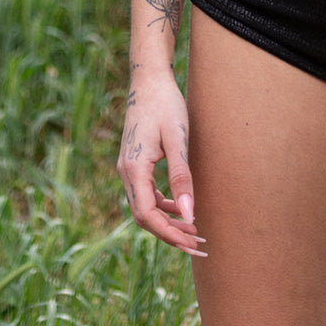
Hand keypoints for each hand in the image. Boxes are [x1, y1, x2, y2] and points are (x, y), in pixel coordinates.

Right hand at [117, 74, 205, 255]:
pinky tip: (182, 206)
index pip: (147, 215)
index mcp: (134, 169)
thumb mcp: (178, 140)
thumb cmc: (166, 105)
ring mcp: (128, 168)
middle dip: (170, 233)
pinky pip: (146, 194)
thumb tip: (190, 215)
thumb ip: (182, 177)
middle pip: (144, 217)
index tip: (192, 243)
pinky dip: (163, 205)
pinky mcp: (134, 163)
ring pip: (144, 207)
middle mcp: (126, 172)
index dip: (169, 233)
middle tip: (199, 245)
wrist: (149, 80)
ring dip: (168, 221)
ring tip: (194, 230)